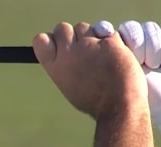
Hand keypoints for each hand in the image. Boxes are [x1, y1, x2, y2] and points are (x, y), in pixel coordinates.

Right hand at [32, 21, 147, 119]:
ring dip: (92, 36)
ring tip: (102, 55)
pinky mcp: (108, 42)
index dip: (51, 40)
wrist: (119, 105)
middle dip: (73, 35)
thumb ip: (65, 66)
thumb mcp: (70, 86)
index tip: (61, 46)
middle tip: (84, 49)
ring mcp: (88, 46)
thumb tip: (66, 54)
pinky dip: (112, 42)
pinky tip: (116, 57)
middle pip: (62, 28)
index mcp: (56, 67)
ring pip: (86, 27)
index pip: (41, 40)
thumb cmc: (96, 102)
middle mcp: (69, 53)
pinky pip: (108, 33)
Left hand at [115, 20, 160, 135]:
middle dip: (140, 44)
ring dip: (154, 45)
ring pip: (150, 29)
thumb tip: (106, 48)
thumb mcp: (124, 84)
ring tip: (156, 65)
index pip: (115, 34)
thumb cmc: (143, 102)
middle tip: (143, 63)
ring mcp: (152, 46)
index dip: (120, 37)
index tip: (124, 50)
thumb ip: (115, 67)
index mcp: (117, 57)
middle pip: (133, 29)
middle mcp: (134, 48)